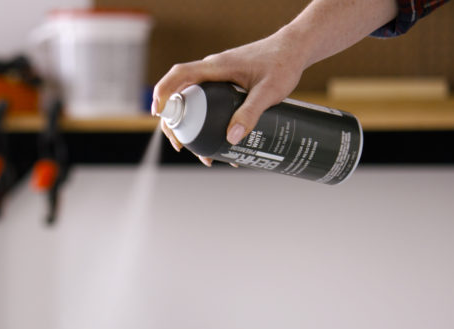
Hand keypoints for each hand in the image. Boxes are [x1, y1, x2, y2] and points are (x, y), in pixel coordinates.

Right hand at [152, 29, 309, 165]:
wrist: (295, 50)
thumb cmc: (283, 63)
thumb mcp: (269, 91)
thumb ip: (251, 113)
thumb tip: (231, 138)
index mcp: (215, 67)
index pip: (179, 76)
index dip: (164, 93)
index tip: (158, 114)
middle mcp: (211, 71)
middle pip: (181, 95)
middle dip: (176, 123)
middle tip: (181, 146)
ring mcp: (218, 78)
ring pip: (194, 102)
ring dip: (192, 126)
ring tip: (204, 153)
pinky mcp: (226, 85)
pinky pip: (207, 103)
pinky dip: (206, 121)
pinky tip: (220, 140)